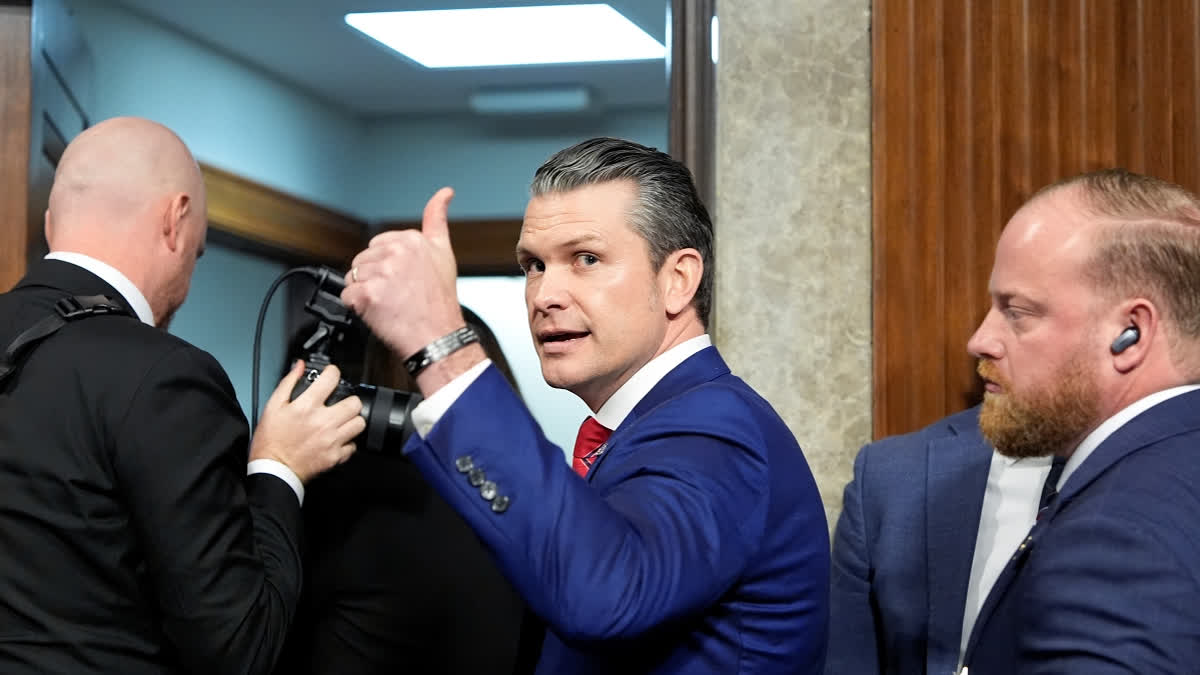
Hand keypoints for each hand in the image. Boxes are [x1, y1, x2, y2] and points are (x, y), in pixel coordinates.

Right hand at [250, 361, 365, 482]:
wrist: (273, 470)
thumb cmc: (270, 441)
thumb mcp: (273, 406)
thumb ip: (288, 383)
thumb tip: (300, 366)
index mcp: (307, 406)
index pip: (331, 379)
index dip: (333, 372)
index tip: (331, 375)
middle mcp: (323, 422)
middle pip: (354, 403)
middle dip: (348, 400)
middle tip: (340, 403)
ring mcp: (331, 440)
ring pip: (359, 423)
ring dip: (352, 420)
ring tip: (342, 421)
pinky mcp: (335, 456)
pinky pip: (353, 445)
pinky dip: (348, 442)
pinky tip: (337, 439)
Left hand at [341, 187, 464, 358]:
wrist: (438, 336)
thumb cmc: (440, 302)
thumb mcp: (444, 253)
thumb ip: (437, 218)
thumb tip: (444, 193)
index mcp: (411, 239)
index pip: (378, 246)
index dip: (387, 266)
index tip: (403, 280)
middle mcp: (396, 253)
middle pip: (363, 261)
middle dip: (374, 278)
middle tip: (396, 294)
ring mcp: (381, 273)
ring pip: (353, 277)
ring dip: (365, 293)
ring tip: (388, 303)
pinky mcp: (368, 294)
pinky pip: (347, 296)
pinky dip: (358, 307)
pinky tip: (378, 312)